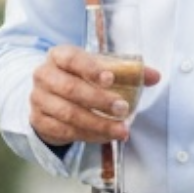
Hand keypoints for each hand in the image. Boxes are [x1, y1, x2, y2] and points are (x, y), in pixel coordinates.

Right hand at [29, 43, 160, 147]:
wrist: (52, 98)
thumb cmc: (81, 79)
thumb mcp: (101, 70)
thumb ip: (128, 72)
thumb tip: (155, 76)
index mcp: (59, 55)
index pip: (72, 58)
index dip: (91, 69)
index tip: (110, 79)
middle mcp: (44, 75)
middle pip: (70, 88)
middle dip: (99, 101)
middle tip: (123, 109)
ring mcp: (38, 99)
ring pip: (68, 114)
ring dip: (98, 123)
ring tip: (121, 130)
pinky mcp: (39, 121)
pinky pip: (65, 131)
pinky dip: (89, 135)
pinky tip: (106, 137)